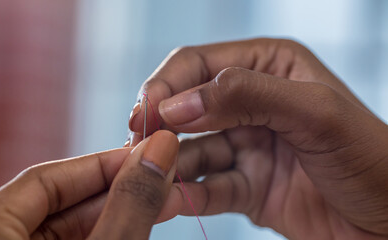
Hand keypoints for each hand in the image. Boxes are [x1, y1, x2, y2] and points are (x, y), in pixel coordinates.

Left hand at [0, 130, 178, 239]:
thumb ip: (128, 205)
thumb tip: (161, 149)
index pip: (43, 179)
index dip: (101, 163)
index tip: (146, 153)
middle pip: (59, 203)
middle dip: (118, 189)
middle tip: (162, 177)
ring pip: (69, 227)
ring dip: (118, 212)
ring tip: (161, 200)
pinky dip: (106, 232)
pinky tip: (137, 221)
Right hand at [128, 39, 387, 238]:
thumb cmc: (372, 159)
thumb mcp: (315, 112)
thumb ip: (245, 95)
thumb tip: (178, 104)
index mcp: (268, 66)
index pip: (199, 64)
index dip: (168, 85)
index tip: (147, 113)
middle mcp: (251, 102)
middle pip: (187, 107)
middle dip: (161, 126)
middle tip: (137, 144)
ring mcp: (245, 145)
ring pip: (192, 151)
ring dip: (170, 165)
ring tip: (151, 181)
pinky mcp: (244, 185)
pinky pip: (206, 188)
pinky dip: (187, 195)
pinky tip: (173, 202)